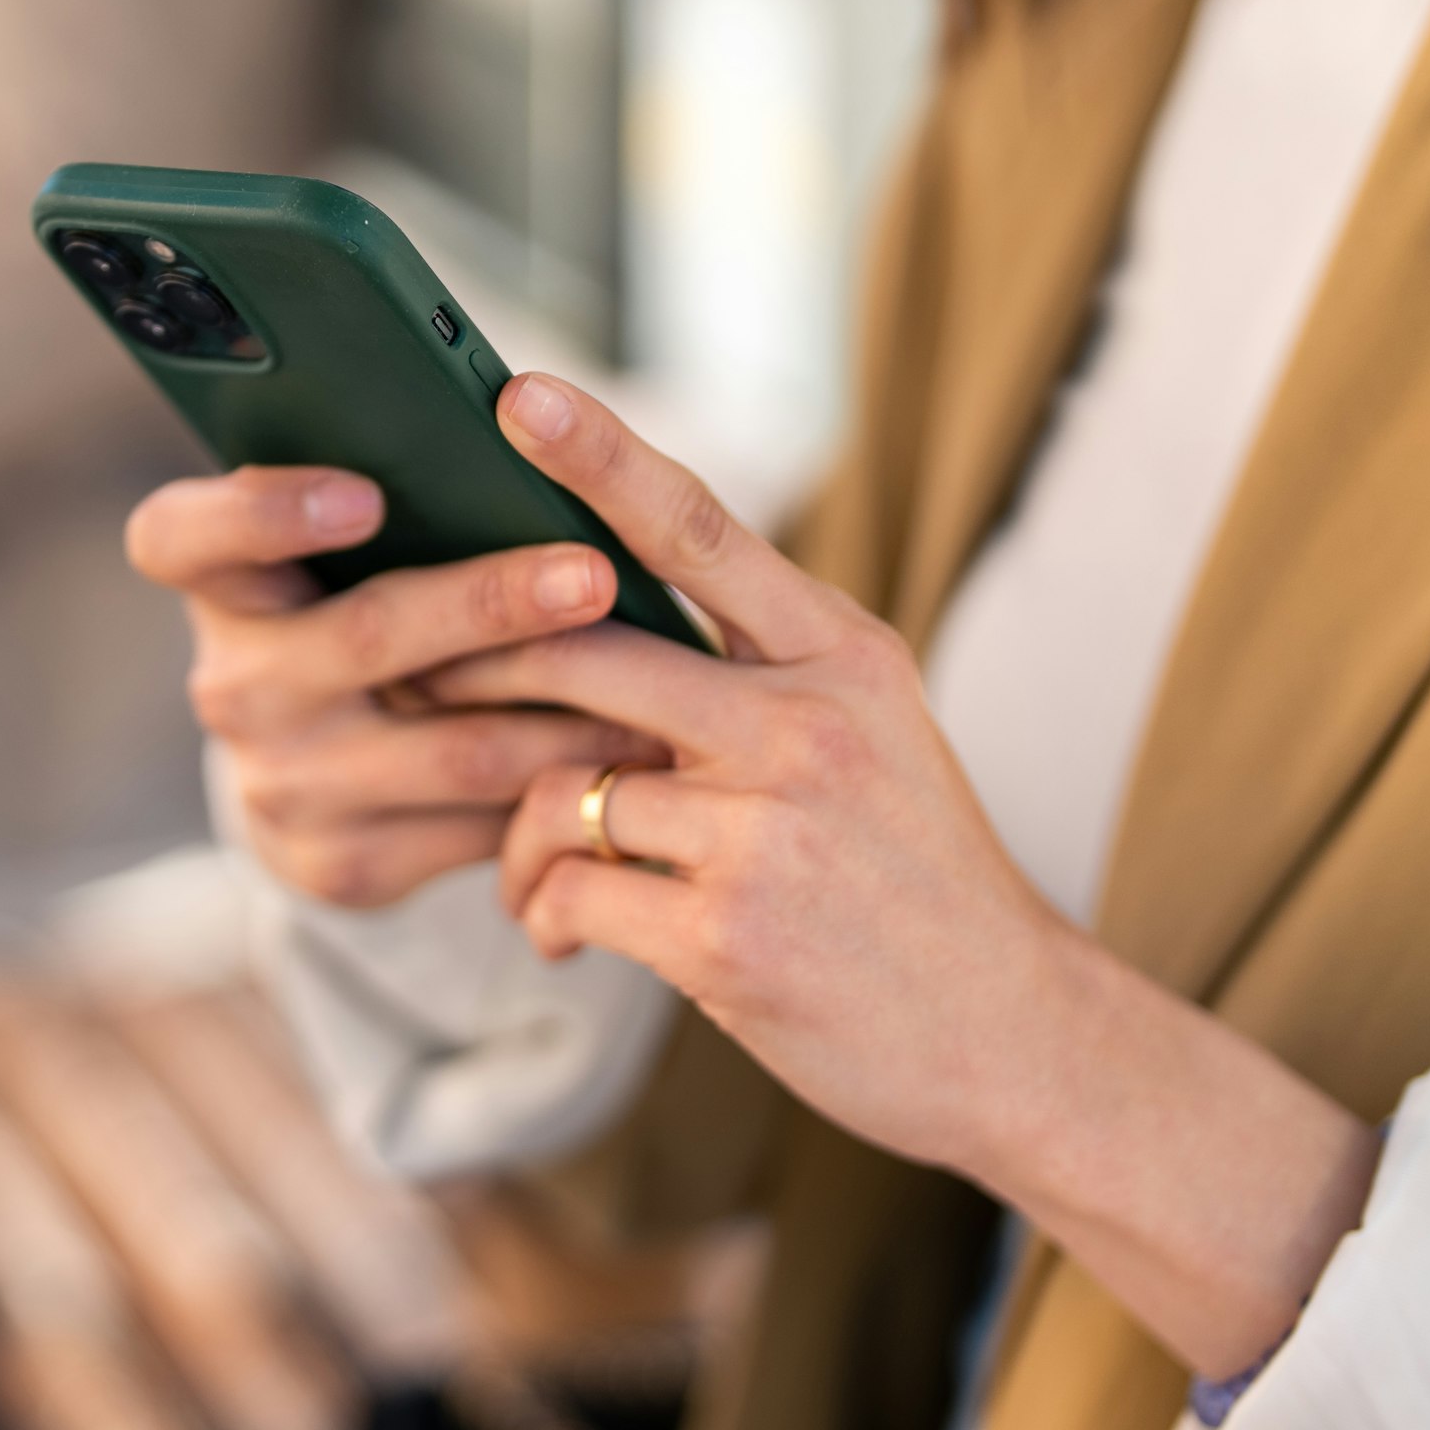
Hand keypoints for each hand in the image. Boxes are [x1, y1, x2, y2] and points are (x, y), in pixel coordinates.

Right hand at [125, 464, 668, 909]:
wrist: (320, 780)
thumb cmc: (360, 611)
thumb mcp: (344, 557)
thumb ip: (396, 501)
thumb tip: (526, 430)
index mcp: (223, 585)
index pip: (184, 537)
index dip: (265, 513)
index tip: (365, 494)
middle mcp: (234, 687)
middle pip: (366, 636)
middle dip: (491, 604)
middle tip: (594, 574)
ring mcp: (283, 785)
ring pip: (452, 747)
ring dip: (567, 711)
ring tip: (661, 677)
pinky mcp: (344, 866)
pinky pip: (480, 826)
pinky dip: (563, 787)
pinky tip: (630, 756)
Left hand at [428, 373, 1378, 1380]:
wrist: (1009, 1034)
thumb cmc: (914, 884)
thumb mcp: (871, 738)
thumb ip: (757, 678)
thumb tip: (597, 630)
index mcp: (844, 655)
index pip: (698, 530)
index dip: (599, 458)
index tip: (517, 395)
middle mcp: (807, 724)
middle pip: (584, 654)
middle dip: (478, 667)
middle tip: (420, 682)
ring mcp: (767, 831)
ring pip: (561, 788)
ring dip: (518, 840)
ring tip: (535, 879)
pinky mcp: (725, 934)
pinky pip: (570, 893)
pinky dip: (544, 915)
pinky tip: (566, 936)